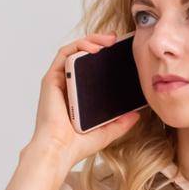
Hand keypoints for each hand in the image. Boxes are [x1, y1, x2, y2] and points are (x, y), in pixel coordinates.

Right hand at [27, 32, 143, 168]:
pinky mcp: (52, 79)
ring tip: (108, 39)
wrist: (61, 150)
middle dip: (99, 42)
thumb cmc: (78, 144)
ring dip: (90, 40)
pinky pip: (64, 55)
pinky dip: (78, 46)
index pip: (91, 68)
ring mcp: (59, 81)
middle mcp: (67, 84)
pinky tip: (94, 47)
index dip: (104, 56)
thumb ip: (122, 122)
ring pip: (73, 50)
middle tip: (116, 39)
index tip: (120, 51)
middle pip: (82, 55)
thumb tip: (137, 114)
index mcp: (79, 94)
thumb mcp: (108, 131)